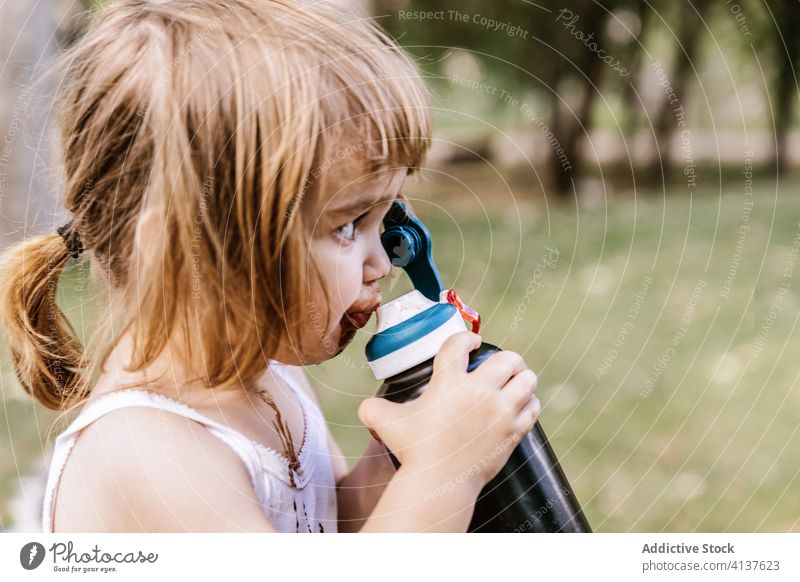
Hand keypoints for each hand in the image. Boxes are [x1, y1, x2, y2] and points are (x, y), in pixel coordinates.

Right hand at [358, 331, 539, 488]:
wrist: (440, 482)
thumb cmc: (414, 451)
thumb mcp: (387, 424)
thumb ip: (374, 409)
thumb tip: (365, 407)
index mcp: (449, 382)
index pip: (460, 344)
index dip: (467, 339)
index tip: (471, 343)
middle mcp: (479, 392)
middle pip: (508, 359)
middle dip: (505, 359)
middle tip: (499, 365)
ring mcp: (500, 411)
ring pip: (527, 379)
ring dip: (522, 378)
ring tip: (515, 381)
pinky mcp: (513, 431)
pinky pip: (532, 407)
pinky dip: (529, 403)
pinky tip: (522, 404)